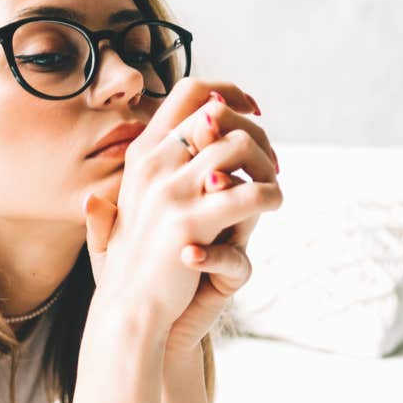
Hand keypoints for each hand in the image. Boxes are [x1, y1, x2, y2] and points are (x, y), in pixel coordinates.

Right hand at [81, 79, 281, 334]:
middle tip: (272, 163)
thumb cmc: (138, 258)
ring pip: (238, 147)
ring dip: (266, 164)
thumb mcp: (140, 199)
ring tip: (274, 186)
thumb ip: (165, 161)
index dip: (229, 94)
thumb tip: (207, 119)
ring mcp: (169, 193)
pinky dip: (271, 195)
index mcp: (143, 155)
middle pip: (221, 116)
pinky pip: (249, 193)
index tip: (252, 110)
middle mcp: (153, 165)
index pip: (189, 93)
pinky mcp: (190, 224)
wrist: (128, 308)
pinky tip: (273, 205)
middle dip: (255, 135)